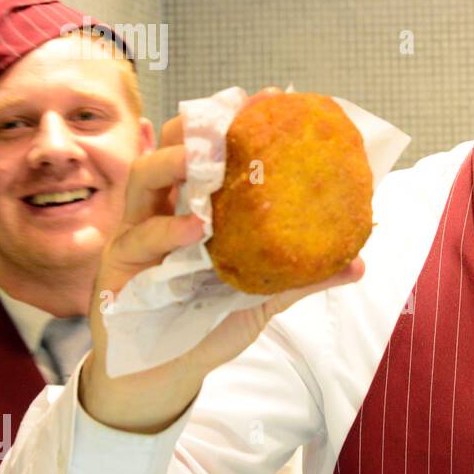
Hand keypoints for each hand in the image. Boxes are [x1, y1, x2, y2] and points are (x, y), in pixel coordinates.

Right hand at [81, 87, 365, 433]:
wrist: (165, 376)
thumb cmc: (207, 325)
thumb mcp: (261, 297)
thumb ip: (301, 278)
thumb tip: (357, 263)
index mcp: (194, 206)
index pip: (209, 150)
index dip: (235, 121)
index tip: (274, 97)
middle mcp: (162, 211)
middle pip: (169, 148)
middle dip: (197, 127)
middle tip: (233, 117)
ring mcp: (135, 235)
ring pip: (143, 179)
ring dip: (173, 163)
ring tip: (206, 163)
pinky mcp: (117, 267)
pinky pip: (139, 238)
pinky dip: (168, 229)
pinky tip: (196, 225)